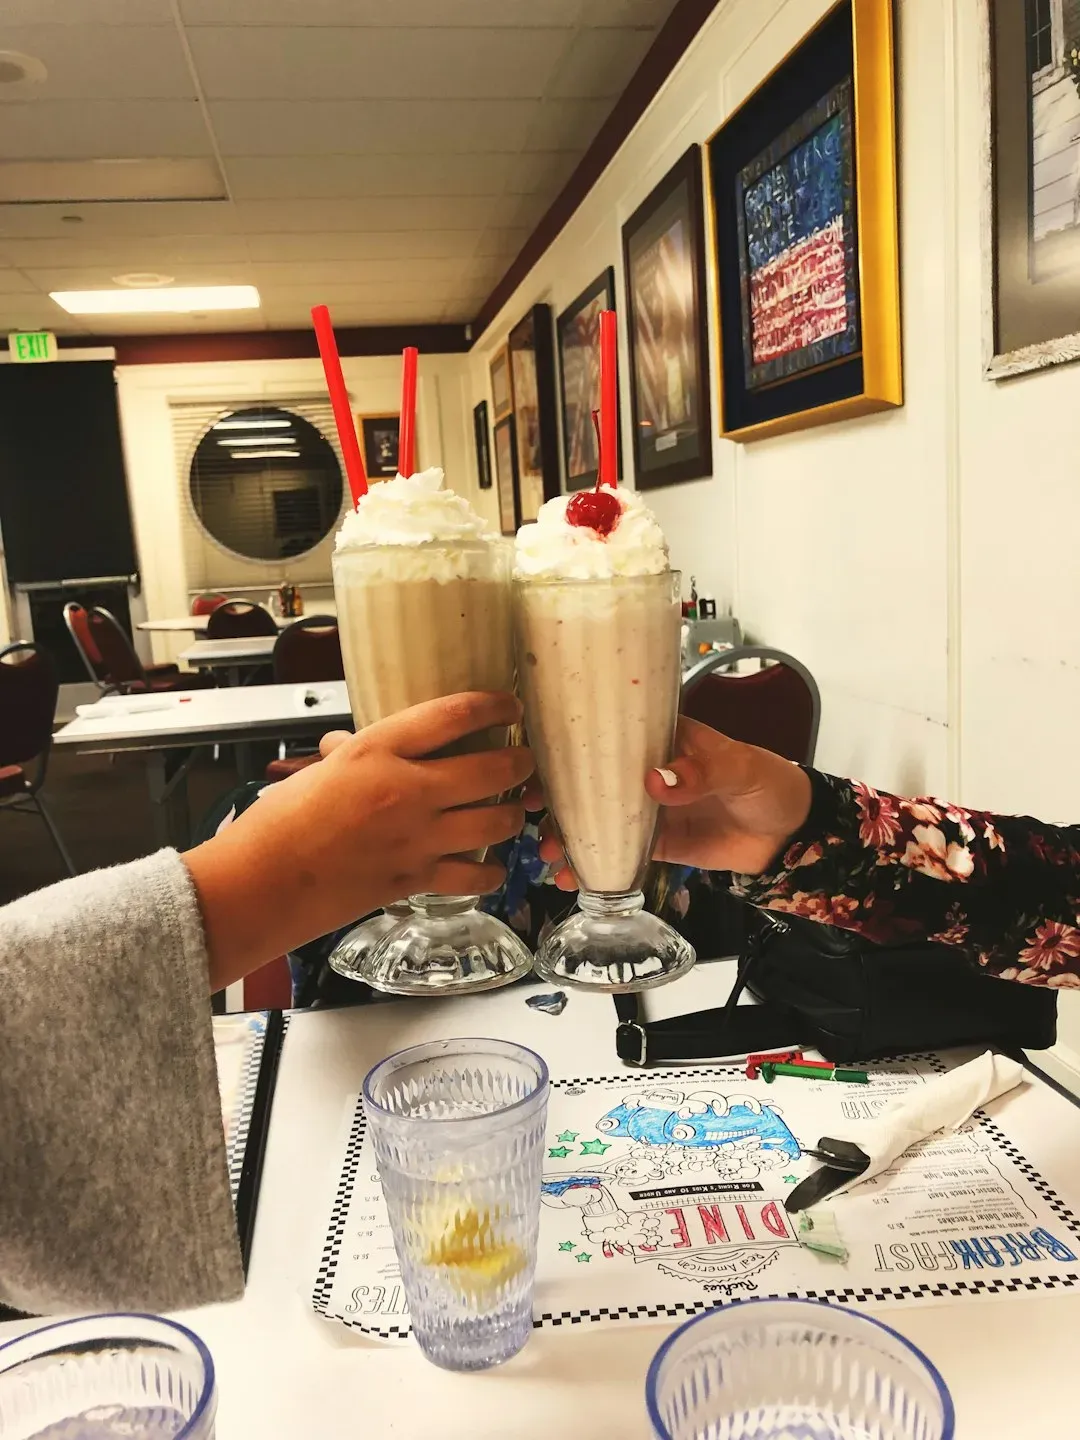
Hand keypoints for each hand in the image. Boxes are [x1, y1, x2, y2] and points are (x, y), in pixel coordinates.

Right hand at [186, 692, 532, 989]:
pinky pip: (476, 875)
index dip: (494, 706)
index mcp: (379, 750)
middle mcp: (407, 789)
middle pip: (493, 769)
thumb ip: (349, 754)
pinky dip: (490, 872)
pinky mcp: (417, 879)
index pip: (455, 715)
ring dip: (512, 815)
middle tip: (524, 761)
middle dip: (520, 763)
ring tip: (512, 810)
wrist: (262, 884)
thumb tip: (350, 743)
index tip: (510, 706)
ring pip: (496, 821)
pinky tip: (491, 866)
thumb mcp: (319, 771)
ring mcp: (417, 837)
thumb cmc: (278, 824)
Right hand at [532, 717, 810, 888]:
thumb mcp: (739, 768)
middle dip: (556, 794)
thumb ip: (701, 772)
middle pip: (591, 779)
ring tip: (546, 851)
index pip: (610, 733)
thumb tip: (657, 779)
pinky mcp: (655, 844)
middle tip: (529, 809)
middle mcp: (646, 770)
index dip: (570, 743)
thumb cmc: (768, 782)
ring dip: (567, 833)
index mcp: (663, 738)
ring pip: (596, 818)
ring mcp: (647, 809)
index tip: (537, 757)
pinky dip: (593, 865)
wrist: (792, 836)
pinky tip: (570, 878)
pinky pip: (617, 853)